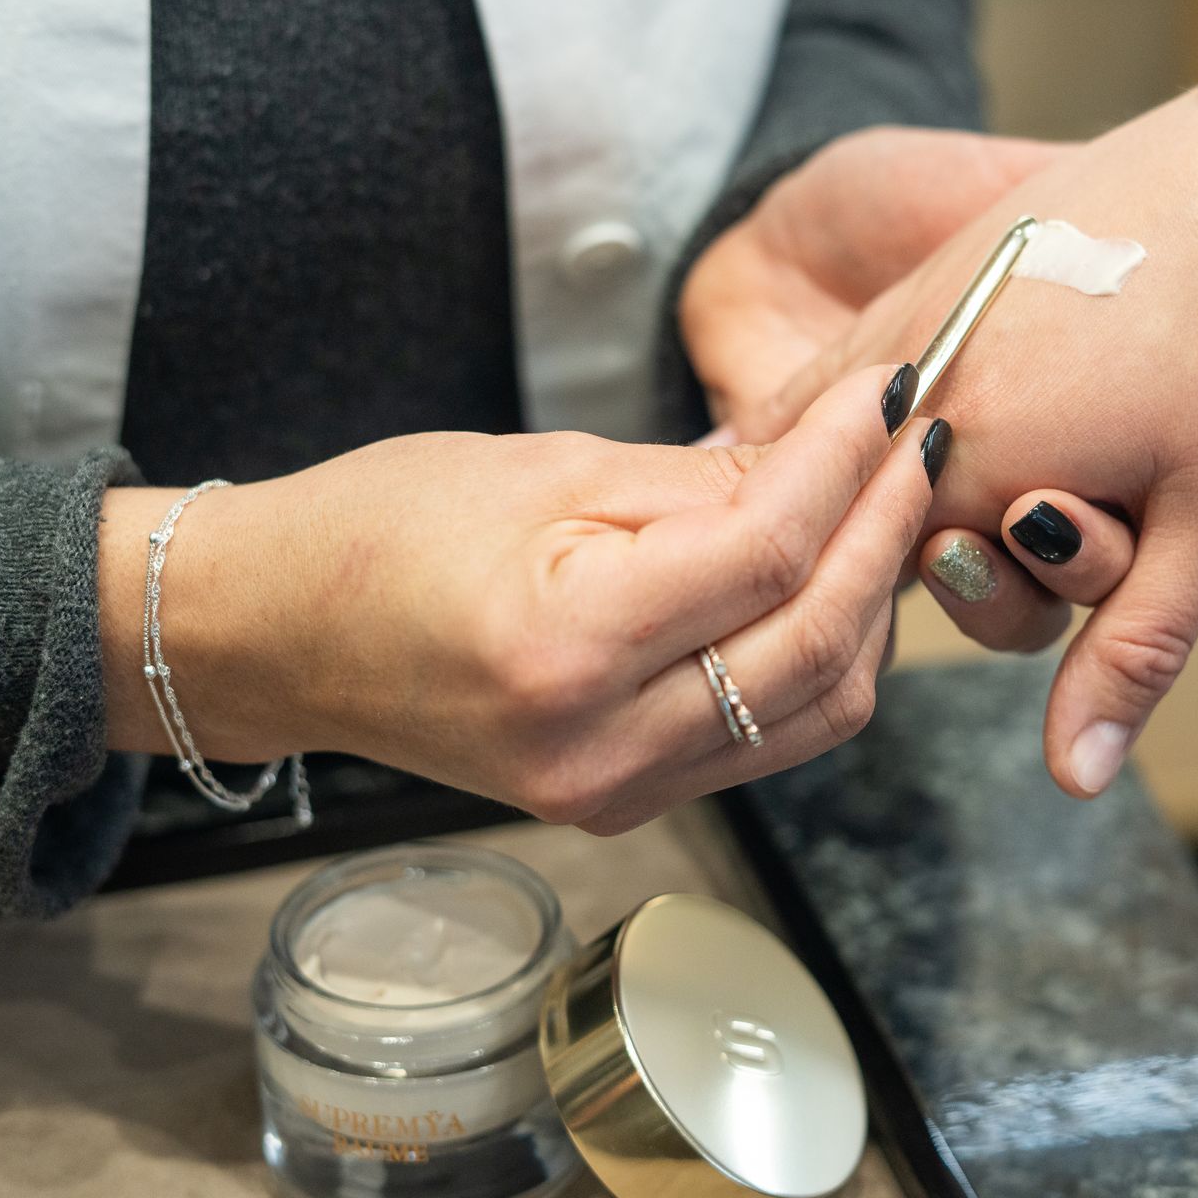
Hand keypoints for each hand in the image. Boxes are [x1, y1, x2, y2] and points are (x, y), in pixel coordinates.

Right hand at [99, 367, 944, 832]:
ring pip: (820, 706)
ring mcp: (619, 791)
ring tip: (883, 508)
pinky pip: (774, 738)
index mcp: (566, 646)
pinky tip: (831, 584)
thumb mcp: (546, 468)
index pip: (767, 553)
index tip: (885, 396)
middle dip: (885, 531)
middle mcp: (601, 745)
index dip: (846, 465)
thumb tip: (829, 456)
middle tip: (914, 444)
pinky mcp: (630, 802)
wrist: (283, 637)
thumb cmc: (382, 532)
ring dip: (871, 602)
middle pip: (816, 641)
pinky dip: (823, 659)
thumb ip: (704, 480)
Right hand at [744, 8, 1197, 796]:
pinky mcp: (935, 267)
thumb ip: (1128, 653)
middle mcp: (924, 387)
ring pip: (883, 450)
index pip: (914, 592)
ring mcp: (919, 313)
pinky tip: (966, 396)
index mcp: (978, 459)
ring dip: (959, 473)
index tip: (1078, 559)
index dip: (1000, 599)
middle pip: (907, 527)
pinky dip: (899, 409)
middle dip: (1007, 543)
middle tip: (1113, 494)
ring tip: (1079, 428)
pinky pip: (874, 369)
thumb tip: (1073, 780)